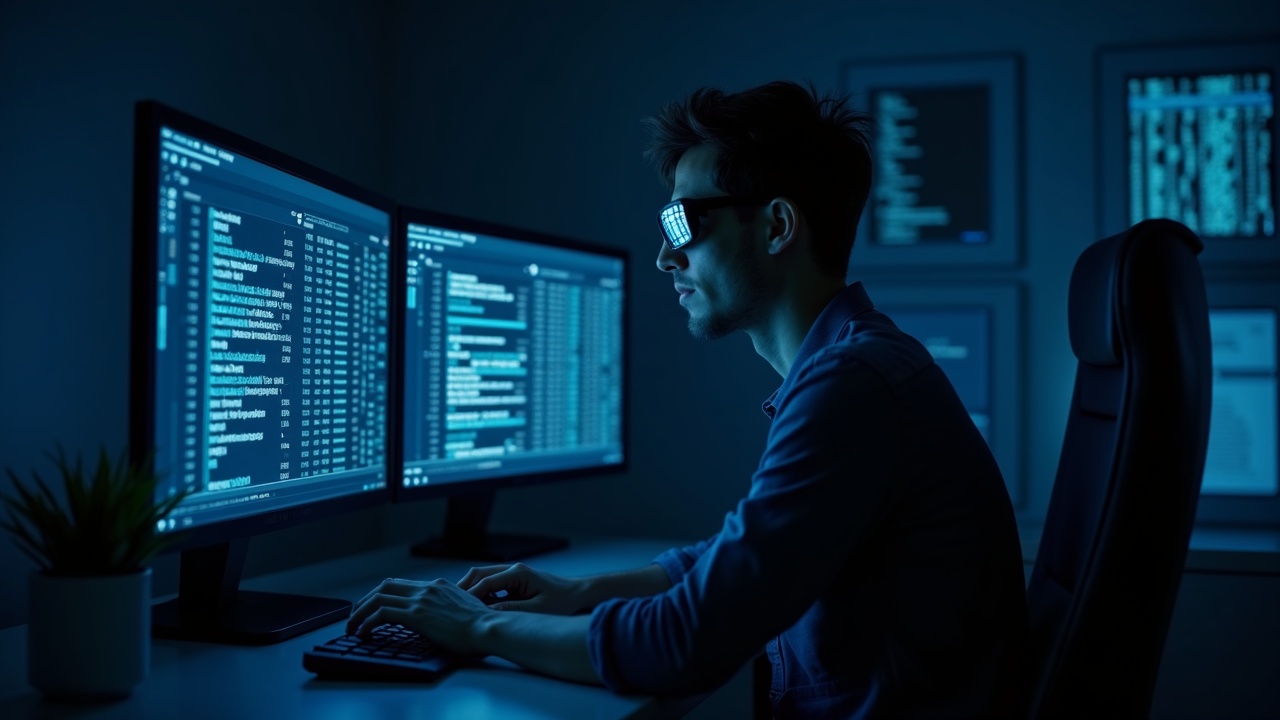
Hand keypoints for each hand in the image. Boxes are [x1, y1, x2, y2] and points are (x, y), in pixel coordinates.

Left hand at [346, 577, 491, 655]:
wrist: (490, 628)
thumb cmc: (482, 626)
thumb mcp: (463, 609)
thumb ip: (447, 608)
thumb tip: (439, 619)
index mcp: (438, 586)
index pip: (400, 584)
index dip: (381, 595)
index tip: (372, 606)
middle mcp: (427, 588)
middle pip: (385, 587)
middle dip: (365, 601)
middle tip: (355, 615)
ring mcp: (422, 600)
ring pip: (378, 598)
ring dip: (360, 612)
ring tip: (352, 626)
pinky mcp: (417, 615)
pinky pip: (382, 614)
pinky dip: (367, 622)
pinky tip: (362, 632)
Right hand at [458, 562, 588, 614]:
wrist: (577, 594)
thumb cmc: (561, 601)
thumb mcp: (537, 609)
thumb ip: (512, 610)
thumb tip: (488, 614)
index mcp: (517, 572)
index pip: (486, 582)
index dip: (470, 596)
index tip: (458, 610)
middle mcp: (512, 569)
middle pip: (479, 574)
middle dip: (463, 589)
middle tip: (449, 605)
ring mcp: (512, 574)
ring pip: (483, 578)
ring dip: (471, 591)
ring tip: (458, 608)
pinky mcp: (513, 582)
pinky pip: (491, 586)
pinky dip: (481, 594)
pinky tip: (475, 609)